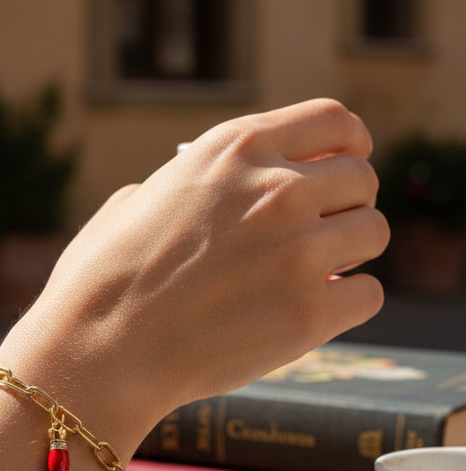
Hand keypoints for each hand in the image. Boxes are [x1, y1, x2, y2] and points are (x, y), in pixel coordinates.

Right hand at [1, 98, 388, 451]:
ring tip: (316, 275)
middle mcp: (276, 188)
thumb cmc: (102, 283)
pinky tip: (312, 312)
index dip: (348, 145)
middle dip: (347, 206)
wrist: (98, 351)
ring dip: (351, 255)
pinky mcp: (311, 311)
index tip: (344, 165)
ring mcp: (299, 249)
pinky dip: (346, 305)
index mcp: (233, 148)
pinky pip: (369, 294)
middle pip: (363, 178)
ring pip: (374, 233)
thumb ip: (191, 187)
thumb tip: (213, 199)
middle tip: (321, 235)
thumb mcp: (137, 200)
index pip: (334, 120)